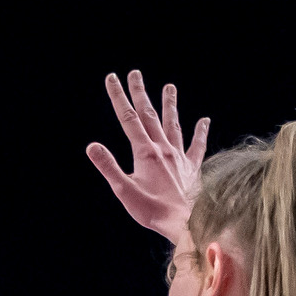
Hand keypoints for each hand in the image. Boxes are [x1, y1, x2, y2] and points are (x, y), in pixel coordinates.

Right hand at [84, 71, 208, 241]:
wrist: (184, 221)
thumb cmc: (152, 210)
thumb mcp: (123, 190)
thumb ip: (108, 166)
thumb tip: (92, 146)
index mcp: (145, 152)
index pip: (128, 118)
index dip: (118, 97)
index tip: (113, 79)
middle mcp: (163, 148)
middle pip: (149, 114)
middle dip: (140, 93)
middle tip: (135, 74)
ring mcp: (179, 156)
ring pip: (173, 124)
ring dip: (169, 104)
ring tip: (169, 87)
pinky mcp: (192, 167)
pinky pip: (197, 145)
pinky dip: (200, 132)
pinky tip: (204, 121)